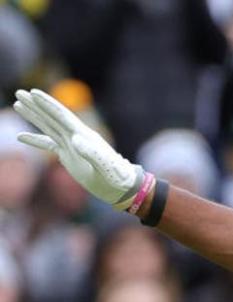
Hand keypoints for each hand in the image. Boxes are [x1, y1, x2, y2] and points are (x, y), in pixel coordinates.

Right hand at [12, 89, 143, 209]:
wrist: (122, 187)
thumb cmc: (116, 178)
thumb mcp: (105, 167)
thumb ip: (92, 153)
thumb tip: (76, 139)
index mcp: (84, 136)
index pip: (62, 116)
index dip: (48, 104)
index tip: (34, 92)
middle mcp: (77, 137)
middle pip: (53, 117)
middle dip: (36, 105)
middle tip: (19, 92)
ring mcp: (72, 145)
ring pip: (49, 126)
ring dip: (34, 116)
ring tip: (18, 104)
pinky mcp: (68, 155)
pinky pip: (48, 144)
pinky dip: (35, 140)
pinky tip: (20, 137)